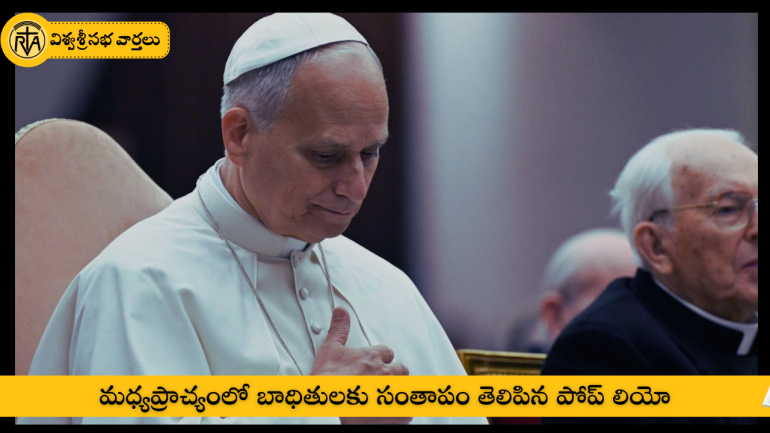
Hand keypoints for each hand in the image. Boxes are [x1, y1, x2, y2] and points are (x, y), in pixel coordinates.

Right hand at [311, 307, 411, 424]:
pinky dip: (400, 413)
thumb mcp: (330, 350)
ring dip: (398, 391)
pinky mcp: (394, 413)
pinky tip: (389, 413)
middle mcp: (385, 373)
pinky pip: (406, 412)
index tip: (374, 364)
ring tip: (385, 397)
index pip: (387, 352)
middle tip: (381, 381)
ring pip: (405, 388)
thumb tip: (341, 311)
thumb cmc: (327, 380)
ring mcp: (391, 393)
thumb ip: (339, 329)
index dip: (381, 358)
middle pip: (400, 369)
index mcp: (372, 357)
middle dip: (393, 373)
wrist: (327, 406)